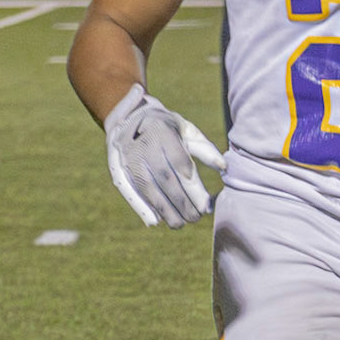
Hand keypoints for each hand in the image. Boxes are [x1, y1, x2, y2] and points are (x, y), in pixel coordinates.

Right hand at [103, 84, 226, 228]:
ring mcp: (128, 156)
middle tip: (195, 218)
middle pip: (165, 179)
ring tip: (179, 224)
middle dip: (181, 203)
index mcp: (164, 132)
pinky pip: (127, 189)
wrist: (128, 114)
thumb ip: (204, 148)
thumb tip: (223, 168)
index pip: (181, 164)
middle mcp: (144, 144)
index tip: (206, 205)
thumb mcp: (186, 129)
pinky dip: (140, 206)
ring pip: (147, 188)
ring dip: (164, 209)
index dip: (193, 187)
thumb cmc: (166, 126)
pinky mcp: (116, 166)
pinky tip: (154, 221)